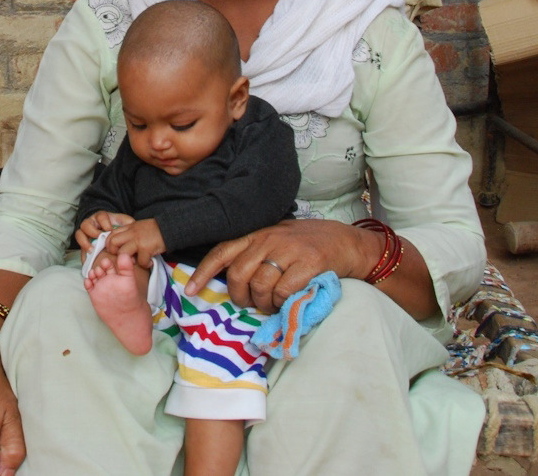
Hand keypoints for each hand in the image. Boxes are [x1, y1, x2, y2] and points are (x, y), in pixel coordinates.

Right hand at [73, 210, 131, 251]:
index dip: (104, 222)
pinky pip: (79, 248)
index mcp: (101, 217)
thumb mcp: (123, 223)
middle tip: (99, 238)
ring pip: (79, 234)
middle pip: (86, 224)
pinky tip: (89, 257)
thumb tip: (131, 225)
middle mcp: (91, 224)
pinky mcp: (84, 244)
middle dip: (92, 231)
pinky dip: (83, 253)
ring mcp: (85, 234)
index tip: (110, 229)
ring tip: (92, 250)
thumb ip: (128, 223)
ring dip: (84, 242)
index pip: (100, 216)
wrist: (111, 236)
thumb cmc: (117, 228)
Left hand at [103, 218, 163, 268]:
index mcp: (128, 227)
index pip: (111, 235)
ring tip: (135, 261)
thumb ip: (129, 233)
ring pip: (123, 253)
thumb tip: (121, 245)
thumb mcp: (139, 227)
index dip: (110, 244)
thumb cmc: (155, 230)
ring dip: (128, 260)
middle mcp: (131, 232)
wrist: (170, 227)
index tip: (116, 251)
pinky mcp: (147, 248)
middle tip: (123, 257)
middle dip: (115, 252)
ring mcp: (138, 240)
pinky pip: (140, 261)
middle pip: (113, 242)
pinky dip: (145, 264)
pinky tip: (149, 263)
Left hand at [184, 219, 370, 313]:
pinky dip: (282, 302)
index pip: (223, 251)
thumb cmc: (306, 246)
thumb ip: (254, 254)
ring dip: (263, 303)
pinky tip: (288, 300)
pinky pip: (283, 291)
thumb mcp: (276, 242)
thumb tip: (229, 281)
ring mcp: (289, 250)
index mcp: (258, 234)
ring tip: (273, 303)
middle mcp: (270, 239)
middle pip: (238, 274)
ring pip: (260, 286)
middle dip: (241, 296)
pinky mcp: (308, 263)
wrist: (346, 242)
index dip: (203, 272)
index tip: (191, 290)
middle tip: (251, 304)